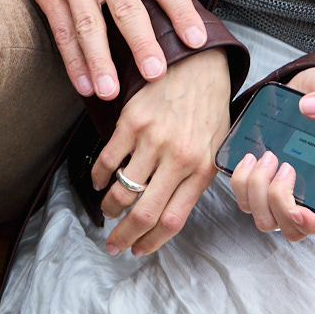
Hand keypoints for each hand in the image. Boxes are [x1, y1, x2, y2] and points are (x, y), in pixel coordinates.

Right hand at [0, 0, 210, 98]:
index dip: (181, 12)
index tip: (196, 40)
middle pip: (127, 8)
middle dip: (142, 43)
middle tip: (156, 73)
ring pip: (89, 25)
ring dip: (99, 60)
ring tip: (110, 90)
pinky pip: (61, 29)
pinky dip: (72, 59)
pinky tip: (83, 82)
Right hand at [91, 47, 229, 253]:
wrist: (198, 63)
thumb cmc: (209, 106)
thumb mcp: (216, 147)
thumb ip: (198, 179)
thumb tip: (173, 212)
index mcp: (201, 169)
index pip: (172, 220)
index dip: (152, 242)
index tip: (138, 250)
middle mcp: (177, 158)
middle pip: (144, 213)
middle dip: (124, 236)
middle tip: (113, 245)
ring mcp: (153, 140)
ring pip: (123, 190)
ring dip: (110, 208)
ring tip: (108, 212)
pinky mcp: (132, 122)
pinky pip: (108, 160)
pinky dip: (98, 176)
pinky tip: (98, 181)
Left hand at [226, 64, 314, 243]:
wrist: (305, 90)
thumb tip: (311, 108)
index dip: (311, 224)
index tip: (300, 210)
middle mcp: (311, 199)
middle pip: (290, 227)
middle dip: (279, 201)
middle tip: (283, 165)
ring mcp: (285, 194)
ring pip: (265, 218)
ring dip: (258, 192)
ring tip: (265, 158)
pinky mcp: (262, 184)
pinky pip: (246, 200)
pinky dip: (242, 183)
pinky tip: (249, 158)